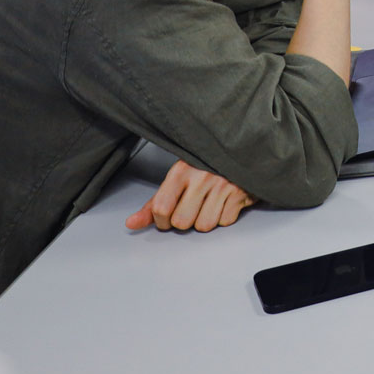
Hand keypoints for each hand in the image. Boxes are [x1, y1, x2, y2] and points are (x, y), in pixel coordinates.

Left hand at [125, 159, 252, 232]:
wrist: (240, 147)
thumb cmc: (205, 165)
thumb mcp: (177, 178)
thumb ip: (155, 202)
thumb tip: (132, 223)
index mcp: (181, 170)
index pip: (161, 209)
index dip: (161, 220)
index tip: (166, 216)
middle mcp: (202, 176)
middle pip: (182, 222)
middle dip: (185, 221)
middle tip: (190, 209)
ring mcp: (224, 184)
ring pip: (204, 225)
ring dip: (205, 220)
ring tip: (208, 204)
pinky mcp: (241, 191)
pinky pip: (225, 222)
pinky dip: (223, 216)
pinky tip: (223, 202)